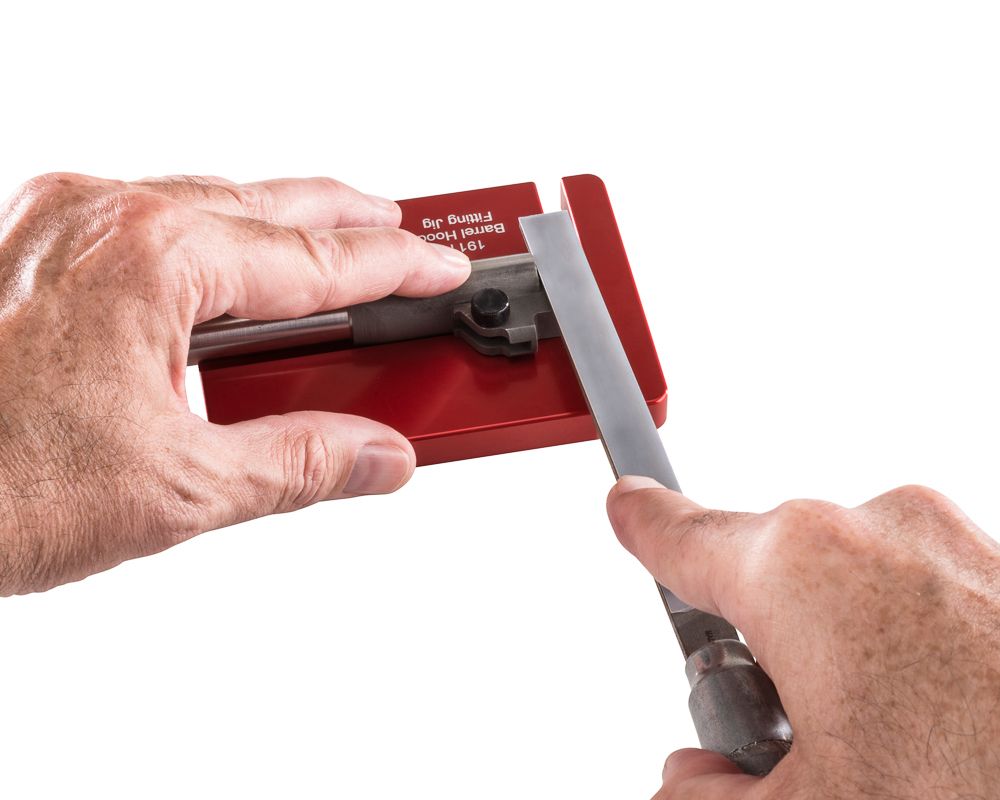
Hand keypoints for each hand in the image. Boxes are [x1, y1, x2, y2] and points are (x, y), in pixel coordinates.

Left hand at [0, 173, 470, 595]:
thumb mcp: (181, 488)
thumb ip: (302, 464)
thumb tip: (382, 457)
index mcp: (152, 257)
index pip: (314, 257)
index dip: (395, 264)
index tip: (444, 265)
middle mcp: (104, 217)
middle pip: (267, 202)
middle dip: (349, 221)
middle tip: (407, 235)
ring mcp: (60, 224)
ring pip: (209, 201)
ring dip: (282, 226)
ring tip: (339, 249)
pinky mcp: (35, 248)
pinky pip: (153, 218)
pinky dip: (213, 238)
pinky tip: (237, 270)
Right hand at [607, 478, 999, 798]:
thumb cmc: (969, 779)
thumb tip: (686, 788)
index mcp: (795, 564)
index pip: (677, 531)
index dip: (639, 526)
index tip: (625, 508)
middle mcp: (870, 525)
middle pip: (764, 572)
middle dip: (759, 646)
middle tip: (787, 732)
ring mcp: (946, 537)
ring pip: (844, 582)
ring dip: (837, 650)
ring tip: (882, 739)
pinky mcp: (999, 562)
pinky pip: (915, 588)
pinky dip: (905, 643)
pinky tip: (938, 721)